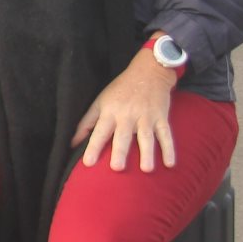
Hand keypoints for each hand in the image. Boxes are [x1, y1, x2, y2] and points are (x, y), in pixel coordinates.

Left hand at [72, 49, 179, 171]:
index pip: (99, 132)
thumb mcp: (100, 102)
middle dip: (120, 151)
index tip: (88, 163)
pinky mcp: (161, 117)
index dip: (93, 147)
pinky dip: (169, 149)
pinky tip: (170, 164)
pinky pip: (166, 134)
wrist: (148, 71)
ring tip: (146, 170)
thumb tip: (72, 143)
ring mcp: (146, 116)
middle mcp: (127, 115)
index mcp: (110, 112)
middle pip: (122, 136)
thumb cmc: (120, 90)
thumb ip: (87, 123)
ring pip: (146, 137)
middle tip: (117, 168)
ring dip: (147, 153)